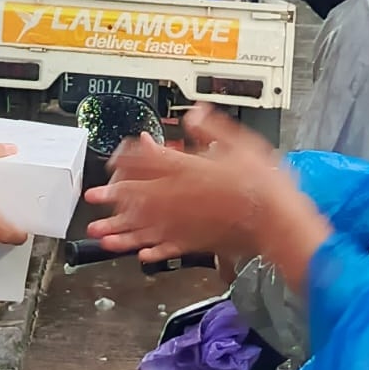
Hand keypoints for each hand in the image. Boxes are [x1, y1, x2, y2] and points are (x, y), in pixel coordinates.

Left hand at [85, 105, 322, 276]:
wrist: (275, 219)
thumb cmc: (261, 181)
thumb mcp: (240, 143)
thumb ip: (212, 128)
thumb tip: (195, 114)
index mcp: (185, 168)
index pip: (147, 160)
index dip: (127, 158)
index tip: (115, 160)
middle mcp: (176, 196)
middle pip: (135, 195)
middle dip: (111, 196)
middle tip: (92, 197)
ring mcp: (182, 222)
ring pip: (142, 226)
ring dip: (118, 230)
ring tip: (99, 234)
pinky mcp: (193, 242)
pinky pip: (165, 248)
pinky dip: (150, 252)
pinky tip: (139, 255)